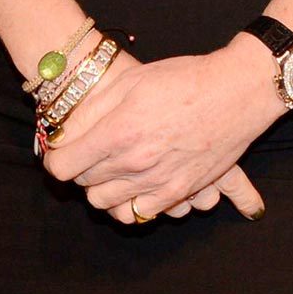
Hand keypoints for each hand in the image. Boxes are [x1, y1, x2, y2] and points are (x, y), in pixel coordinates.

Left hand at [42, 37, 274, 223]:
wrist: (237, 93)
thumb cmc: (185, 79)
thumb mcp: (132, 82)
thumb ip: (94, 110)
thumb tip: (64, 134)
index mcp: (119, 132)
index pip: (62, 166)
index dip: (56, 158)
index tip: (61, 149)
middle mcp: (135, 163)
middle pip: (83, 185)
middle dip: (80, 169)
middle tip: (91, 150)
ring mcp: (158, 182)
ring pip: (106, 204)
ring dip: (102, 188)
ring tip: (112, 167)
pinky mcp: (178, 192)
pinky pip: (138, 214)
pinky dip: (128, 202)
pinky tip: (134, 182)